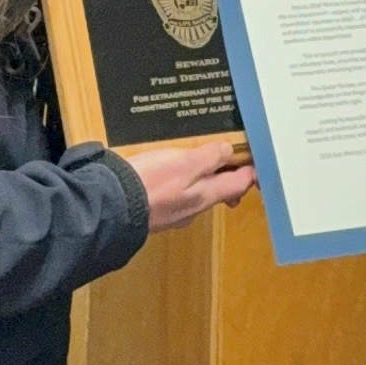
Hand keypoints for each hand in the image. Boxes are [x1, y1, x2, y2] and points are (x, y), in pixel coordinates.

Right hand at [125, 141, 256, 233]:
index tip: (256, 159)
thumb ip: (209, 157)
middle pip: (220, 192)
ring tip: (205, 161)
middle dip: (229, 177)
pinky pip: (179, 196)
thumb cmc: (148, 183)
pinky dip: (184, 184)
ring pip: (199, 195)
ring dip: (206, 179)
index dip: (249, 171)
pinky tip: (174, 174)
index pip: (238, 185)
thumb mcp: (183, 163)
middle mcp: (193, 209)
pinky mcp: (155, 211)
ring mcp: (174, 213)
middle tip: (234, 161)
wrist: (109, 206)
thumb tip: (228, 151)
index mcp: (204, 197)